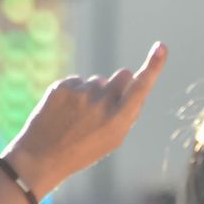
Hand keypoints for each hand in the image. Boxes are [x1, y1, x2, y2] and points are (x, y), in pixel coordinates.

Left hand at [1, 42, 167, 196]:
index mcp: (118, 120)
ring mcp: (80, 93)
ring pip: (99, 80)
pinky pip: (78, 81)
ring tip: (79, 115)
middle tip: (106, 104)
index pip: (141, 88)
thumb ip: (127, 114)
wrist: (42, 157)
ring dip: (94, 93)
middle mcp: (101, 104)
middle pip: (123, 75)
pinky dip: (75, 93)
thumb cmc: (83, 151)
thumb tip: (134, 89)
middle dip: (120, 84)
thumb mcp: (113, 140)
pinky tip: (65, 111)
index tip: (161, 47)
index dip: (153, 66)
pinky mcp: (62, 86)